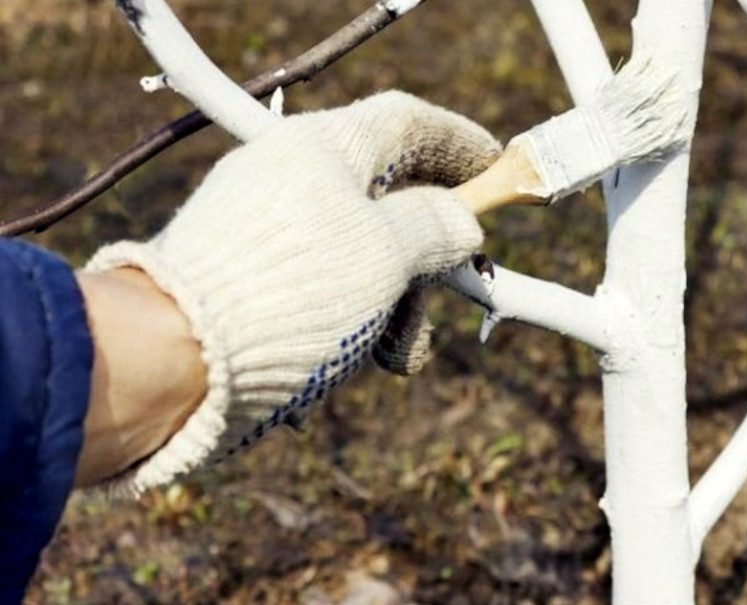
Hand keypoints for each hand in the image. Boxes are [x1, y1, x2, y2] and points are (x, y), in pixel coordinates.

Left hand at [84, 91, 499, 494]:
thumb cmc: (291, 293)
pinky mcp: (243, 276)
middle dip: (426, 255)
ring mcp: (262, 227)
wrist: (172, 358)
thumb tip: (460, 223)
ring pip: (354, 255)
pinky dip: (349, 318)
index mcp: (322, 148)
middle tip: (453, 290)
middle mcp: (288, 178)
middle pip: (384, 200)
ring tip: (396, 356)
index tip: (495, 169)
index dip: (458, 143)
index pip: (405, 123)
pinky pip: (317, 286)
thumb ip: (435, 228)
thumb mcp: (386, 255)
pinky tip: (353, 361)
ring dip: (392, 303)